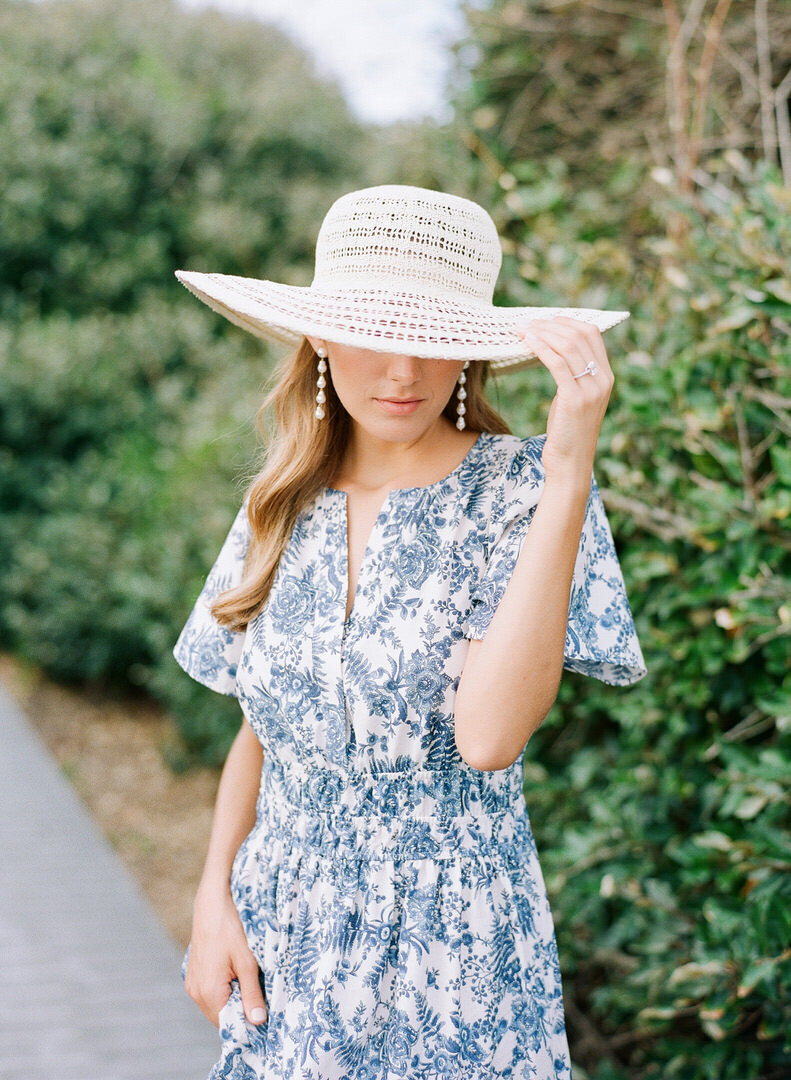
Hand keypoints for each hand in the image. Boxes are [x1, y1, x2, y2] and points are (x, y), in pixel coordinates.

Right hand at [184, 883, 267, 1027]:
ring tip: (247, 980)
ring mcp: (192, 985)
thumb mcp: (247, 962)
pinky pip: (209, 994)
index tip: (263, 1015)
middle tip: (258, 995)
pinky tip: (235, 974)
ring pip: (216, 1006)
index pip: (228, 1024)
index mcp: (209, 993)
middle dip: (240, 1010)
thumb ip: (252, 994)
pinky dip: (223, 991)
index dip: (246, 1023)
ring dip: (232, 1000)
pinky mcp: (192, 976)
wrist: (211, 905)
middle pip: (221, 1016)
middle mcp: (196, 993)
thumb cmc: (229, 929)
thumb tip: (258, 1021)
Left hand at [516, 316, 613, 483]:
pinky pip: (556, 363)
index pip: (592, 334)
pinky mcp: (575, 399)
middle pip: (579, 335)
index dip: (568, 321)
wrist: (570, 464)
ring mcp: (591, 390)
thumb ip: (572, 375)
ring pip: (567, 346)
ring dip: (542, 333)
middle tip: (527, 323)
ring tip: (521, 330)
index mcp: (607, 376)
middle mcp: (603, 380)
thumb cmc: (567, 432)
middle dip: (551, 324)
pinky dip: (540, 347)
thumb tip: (554, 350)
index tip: (545, 320)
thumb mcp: (574, 398)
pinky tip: (526, 342)